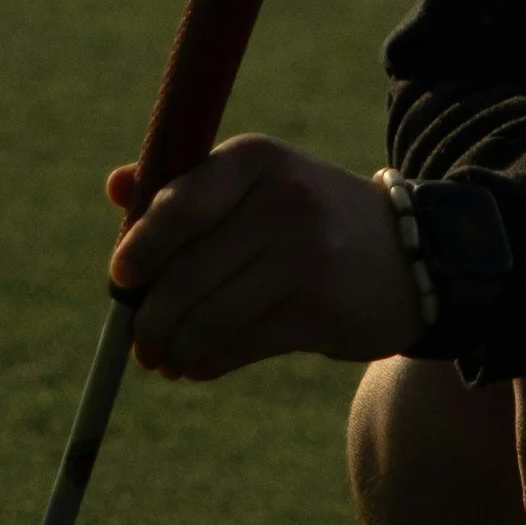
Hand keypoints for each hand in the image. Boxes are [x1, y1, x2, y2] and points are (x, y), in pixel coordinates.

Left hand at [106, 135, 424, 379]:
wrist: (409, 251)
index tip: (122, 280)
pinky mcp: (321, 308)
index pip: (178, 207)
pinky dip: (207, 363)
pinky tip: (196, 365)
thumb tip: (116, 187)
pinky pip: (240, 345)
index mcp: (255, 159)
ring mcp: (306, 255)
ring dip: (173, 348)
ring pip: (209, 318)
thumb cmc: (305, 215)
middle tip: (136, 341)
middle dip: (149, 318)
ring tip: (162, 359)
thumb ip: (186, 184)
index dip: (140, 251)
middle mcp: (281, 200)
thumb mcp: (256, 181)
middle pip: (187, 274)